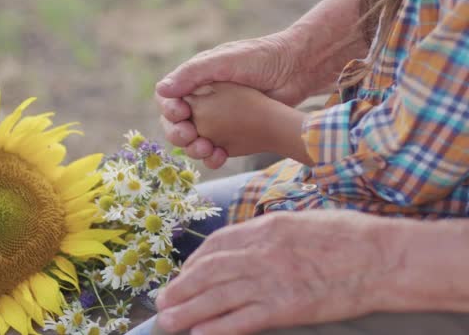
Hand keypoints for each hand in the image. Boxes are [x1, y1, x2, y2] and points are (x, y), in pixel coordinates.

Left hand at [155, 210, 398, 334]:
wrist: (383, 257)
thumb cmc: (346, 236)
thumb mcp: (300, 221)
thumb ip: (268, 233)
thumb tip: (244, 246)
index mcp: (265, 228)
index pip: (216, 245)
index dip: (194, 262)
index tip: (183, 274)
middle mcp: (261, 252)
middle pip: (208, 272)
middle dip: (181, 287)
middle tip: (162, 302)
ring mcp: (272, 280)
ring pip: (218, 297)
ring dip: (189, 310)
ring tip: (168, 321)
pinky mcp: (287, 307)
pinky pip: (243, 319)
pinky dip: (218, 327)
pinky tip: (200, 334)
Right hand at [156, 33, 308, 168]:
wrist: (296, 72)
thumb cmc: (260, 59)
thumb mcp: (224, 60)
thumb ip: (192, 74)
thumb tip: (160, 90)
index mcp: (194, 82)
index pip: (168, 100)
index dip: (169, 110)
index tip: (181, 113)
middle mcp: (202, 102)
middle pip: (175, 125)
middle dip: (178, 133)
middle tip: (190, 135)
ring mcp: (216, 121)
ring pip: (192, 142)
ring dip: (193, 149)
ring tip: (206, 149)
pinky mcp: (231, 136)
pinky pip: (213, 152)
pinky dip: (212, 158)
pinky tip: (220, 156)